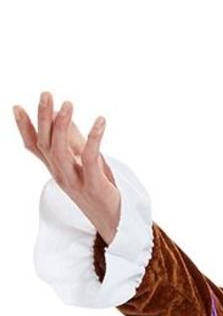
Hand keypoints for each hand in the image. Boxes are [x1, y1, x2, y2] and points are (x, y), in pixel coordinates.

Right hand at [12, 91, 121, 245]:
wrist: (113, 221)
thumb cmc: (98, 188)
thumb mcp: (83, 160)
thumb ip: (72, 138)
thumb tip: (61, 112)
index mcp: (56, 168)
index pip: (35, 147)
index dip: (24, 128)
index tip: (17, 107)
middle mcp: (60, 174)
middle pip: (45, 144)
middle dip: (43, 118)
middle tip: (46, 94)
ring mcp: (75, 181)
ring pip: (60, 151)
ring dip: (62, 126)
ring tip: (67, 104)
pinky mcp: (93, 185)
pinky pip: (90, 159)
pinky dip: (94, 138)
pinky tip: (101, 121)